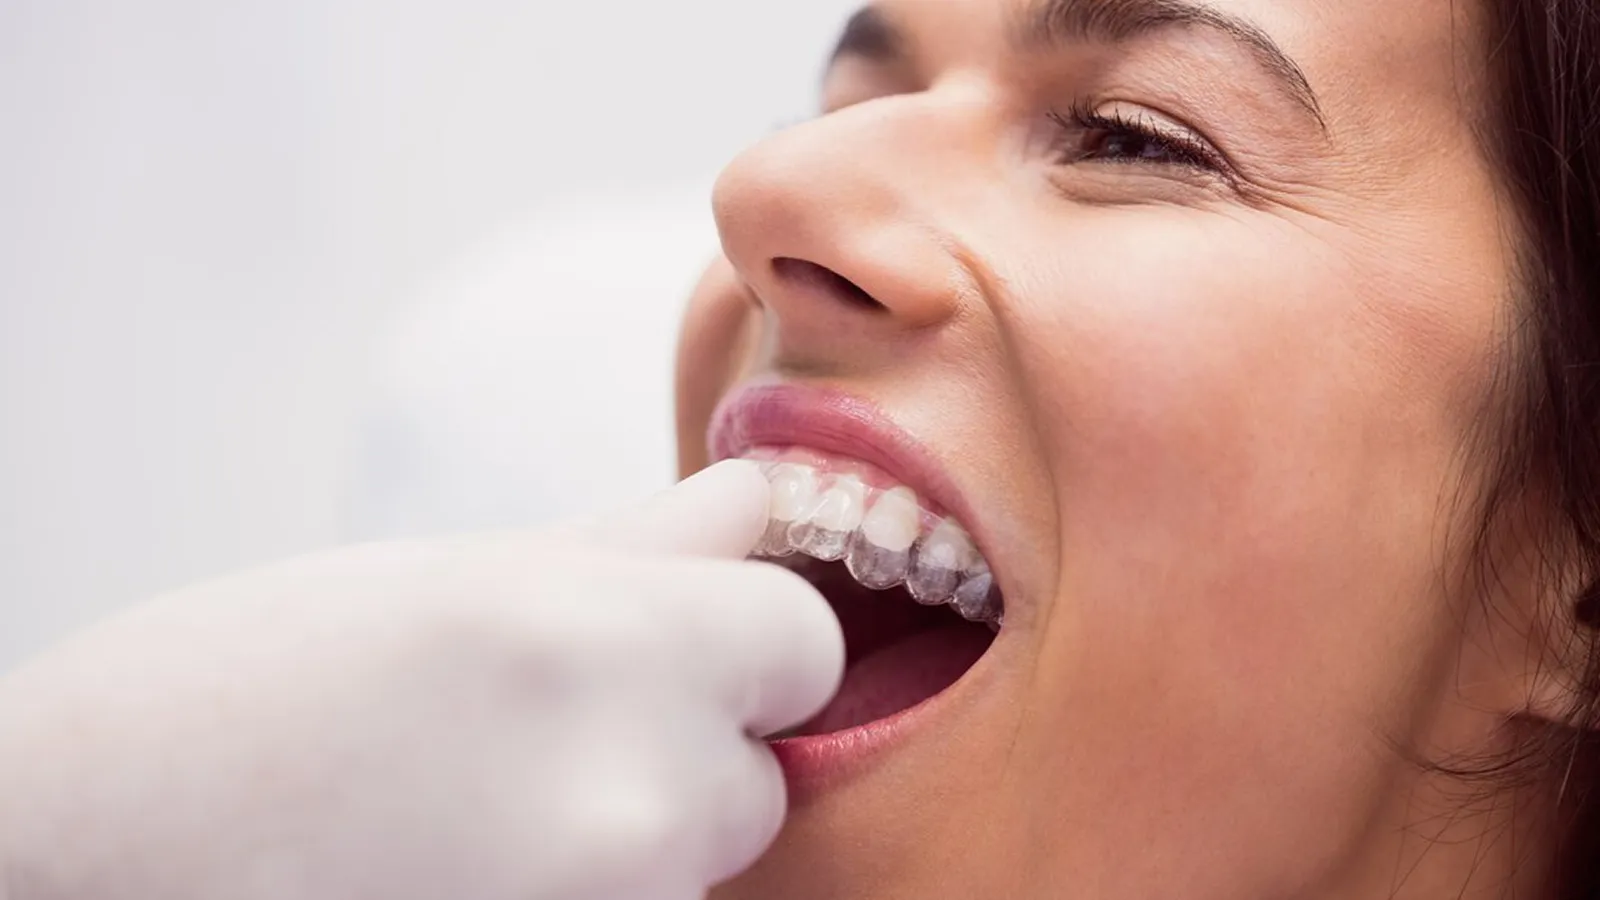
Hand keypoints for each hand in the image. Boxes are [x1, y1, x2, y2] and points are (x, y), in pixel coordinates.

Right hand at [0, 461, 841, 899]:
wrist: (62, 874)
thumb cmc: (225, 705)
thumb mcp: (431, 584)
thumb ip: (630, 547)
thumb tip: (755, 507)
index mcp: (597, 642)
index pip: (803, 640)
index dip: (745, 637)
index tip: (678, 640)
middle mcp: (628, 793)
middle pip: (759, 771)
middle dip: (687, 748)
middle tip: (537, 736)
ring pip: (694, 861)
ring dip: (629, 835)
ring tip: (472, 813)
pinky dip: (583, 895)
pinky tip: (466, 872)